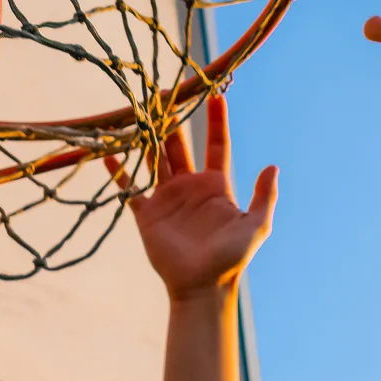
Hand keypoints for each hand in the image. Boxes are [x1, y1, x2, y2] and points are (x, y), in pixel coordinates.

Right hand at [107, 95, 277, 300]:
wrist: (202, 287)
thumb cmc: (231, 259)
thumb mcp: (255, 226)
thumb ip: (264, 197)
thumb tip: (272, 166)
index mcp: (215, 185)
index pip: (216, 144)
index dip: (216, 120)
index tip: (216, 94)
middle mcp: (189, 186)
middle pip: (180, 145)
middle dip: (173, 119)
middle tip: (165, 92)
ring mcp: (167, 198)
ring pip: (155, 158)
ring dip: (147, 136)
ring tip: (139, 111)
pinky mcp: (147, 213)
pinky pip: (129, 187)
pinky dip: (118, 171)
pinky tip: (108, 153)